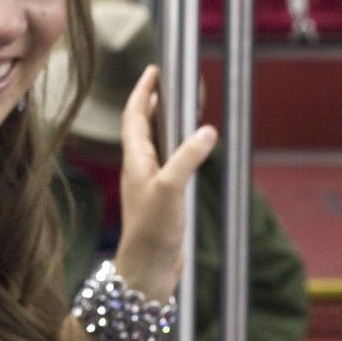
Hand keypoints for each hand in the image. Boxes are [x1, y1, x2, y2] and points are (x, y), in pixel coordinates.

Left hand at [112, 64, 216, 299]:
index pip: (135, 114)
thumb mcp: (170, 189)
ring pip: (158, 141)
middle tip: (173, 81)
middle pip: (145, 123)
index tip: (154, 70)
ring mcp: (151, 181)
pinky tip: (192, 148)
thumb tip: (206, 130)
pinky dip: (180, 146)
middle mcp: (140, 166)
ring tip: (184, 104)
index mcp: (135, 158)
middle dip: (157, 100)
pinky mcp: (164, 196)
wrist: (148, 270)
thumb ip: (186, 158)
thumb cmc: (152, 231)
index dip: (143, 91)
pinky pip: (170, 160)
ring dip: (168, 121)